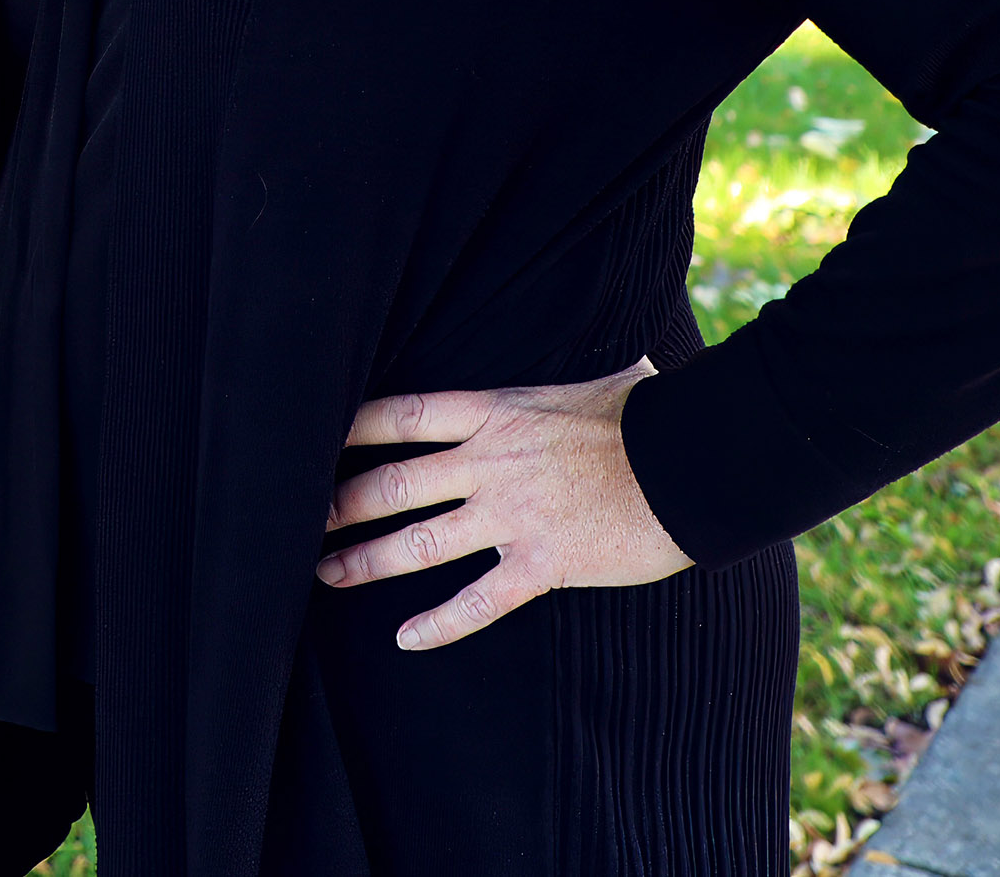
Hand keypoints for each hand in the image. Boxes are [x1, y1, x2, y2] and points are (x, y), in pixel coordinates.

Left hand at [313, 359, 690, 649]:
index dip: (354, 427)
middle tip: (304, 520)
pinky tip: (406, 639)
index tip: (317, 440)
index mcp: (498, 412)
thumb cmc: (657, 417)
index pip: (405, 414)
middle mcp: (491, 462)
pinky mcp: (541, 564)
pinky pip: (477, 600)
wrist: (695, 463)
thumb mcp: (610, 379)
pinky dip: (438, 623)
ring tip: (327, 575)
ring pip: (419, 541)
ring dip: (366, 561)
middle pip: (394, 481)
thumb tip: (620, 360)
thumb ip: (588, 376)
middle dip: (343, 502)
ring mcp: (512, 515)